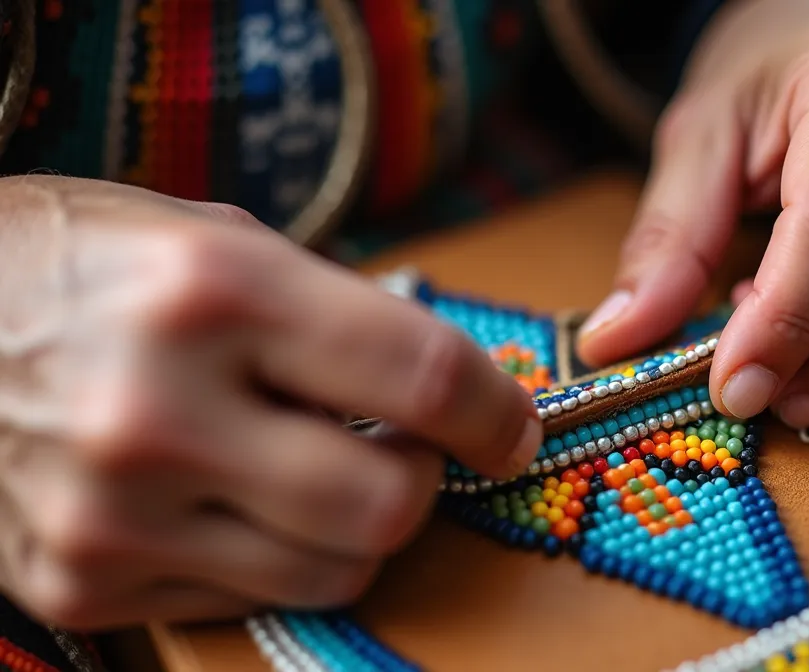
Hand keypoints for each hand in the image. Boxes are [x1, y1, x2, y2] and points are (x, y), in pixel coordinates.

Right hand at [0, 177, 540, 628]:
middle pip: (387, 504)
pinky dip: (268, 554)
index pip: (418, 378)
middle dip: (424, 480)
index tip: (509, 426)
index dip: (495, 411)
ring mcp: (113, 514)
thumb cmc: (85, 263)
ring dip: (357, 527)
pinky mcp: (81, 585)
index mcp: (213, 289)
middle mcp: (159, 409)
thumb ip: (337, 317)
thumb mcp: (217, 239)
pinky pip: (246, 599)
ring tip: (317, 470)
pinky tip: (229, 499)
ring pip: (332, 572)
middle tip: (406, 448)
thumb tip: (454, 392)